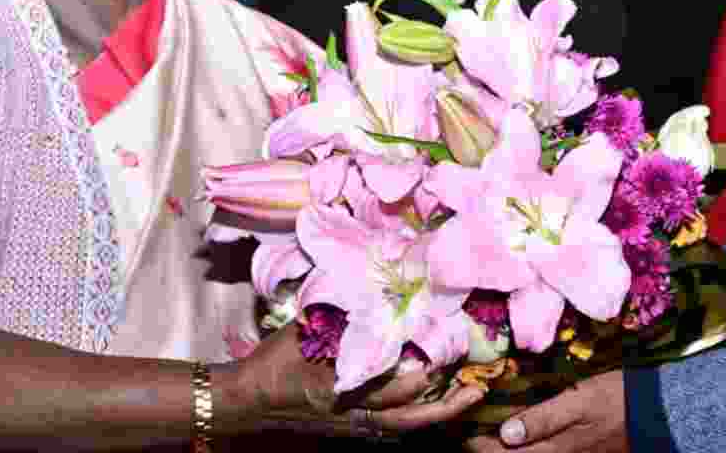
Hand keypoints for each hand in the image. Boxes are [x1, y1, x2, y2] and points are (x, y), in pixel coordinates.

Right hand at [231, 323, 485, 437]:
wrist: (246, 401)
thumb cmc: (273, 362)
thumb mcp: (305, 332)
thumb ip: (341, 319)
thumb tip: (374, 294)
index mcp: (344, 389)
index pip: (395, 388)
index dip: (426, 375)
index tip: (451, 355)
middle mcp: (354, 415)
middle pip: (410, 415)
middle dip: (447, 403)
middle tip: (479, 386)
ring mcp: (353, 428)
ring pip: (406, 426)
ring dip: (439, 412)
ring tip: (469, 396)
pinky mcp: (351, 431)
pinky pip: (392, 429)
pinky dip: (418, 417)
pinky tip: (435, 404)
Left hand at [465, 370, 627, 452]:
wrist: (654, 411)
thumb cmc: (615, 399)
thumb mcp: (578, 402)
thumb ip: (543, 419)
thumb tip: (506, 435)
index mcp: (553, 450)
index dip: (478, 446)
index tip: (461, 430)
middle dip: (488, 448)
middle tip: (469, 431)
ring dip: (506, 448)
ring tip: (487, 431)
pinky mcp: (575, 450)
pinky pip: (542, 451)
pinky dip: (526, 443)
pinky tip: (518, 430)